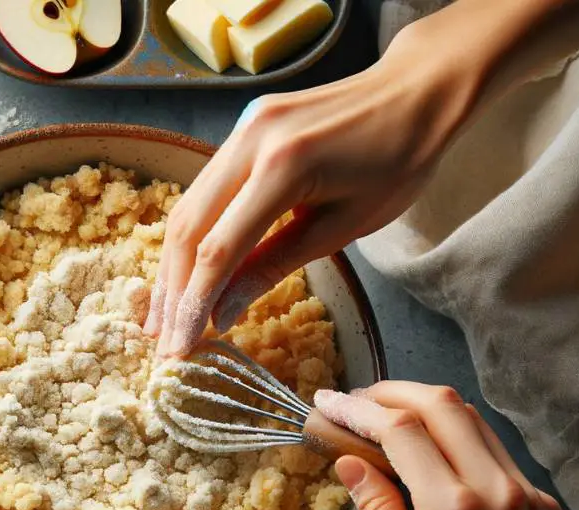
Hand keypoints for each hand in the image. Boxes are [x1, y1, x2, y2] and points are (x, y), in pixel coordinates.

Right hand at [146, 29, 474, 356]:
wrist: (415, 91)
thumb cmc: (398, 163)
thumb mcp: (343, 227)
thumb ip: (275, 266)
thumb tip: (222, 313)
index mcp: (284, 167)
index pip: (219, 248)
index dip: (194, 304)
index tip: (181, 348)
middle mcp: (250, 141)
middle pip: (188, 228)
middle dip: (172, 292)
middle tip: (164, 343)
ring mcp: (241, 128)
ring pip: (187, 207)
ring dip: (172, 266)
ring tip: (165, 316)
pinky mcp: (242, 127)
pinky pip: (205, 188)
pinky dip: (193, 234)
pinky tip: (186, 270)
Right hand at [314, 384, 578, 509]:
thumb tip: (350, 463)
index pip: (403, 431)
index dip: (360, 410)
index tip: (329, 404)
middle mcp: (499, 491)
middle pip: (443, 405)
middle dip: (393, 392)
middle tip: (355, 400)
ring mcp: (528, 494)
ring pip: (475, 420)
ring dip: (427, 407)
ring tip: (387, 416)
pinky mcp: (544, 505)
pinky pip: (496, 450)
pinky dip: (458, 434)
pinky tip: (432, 450)